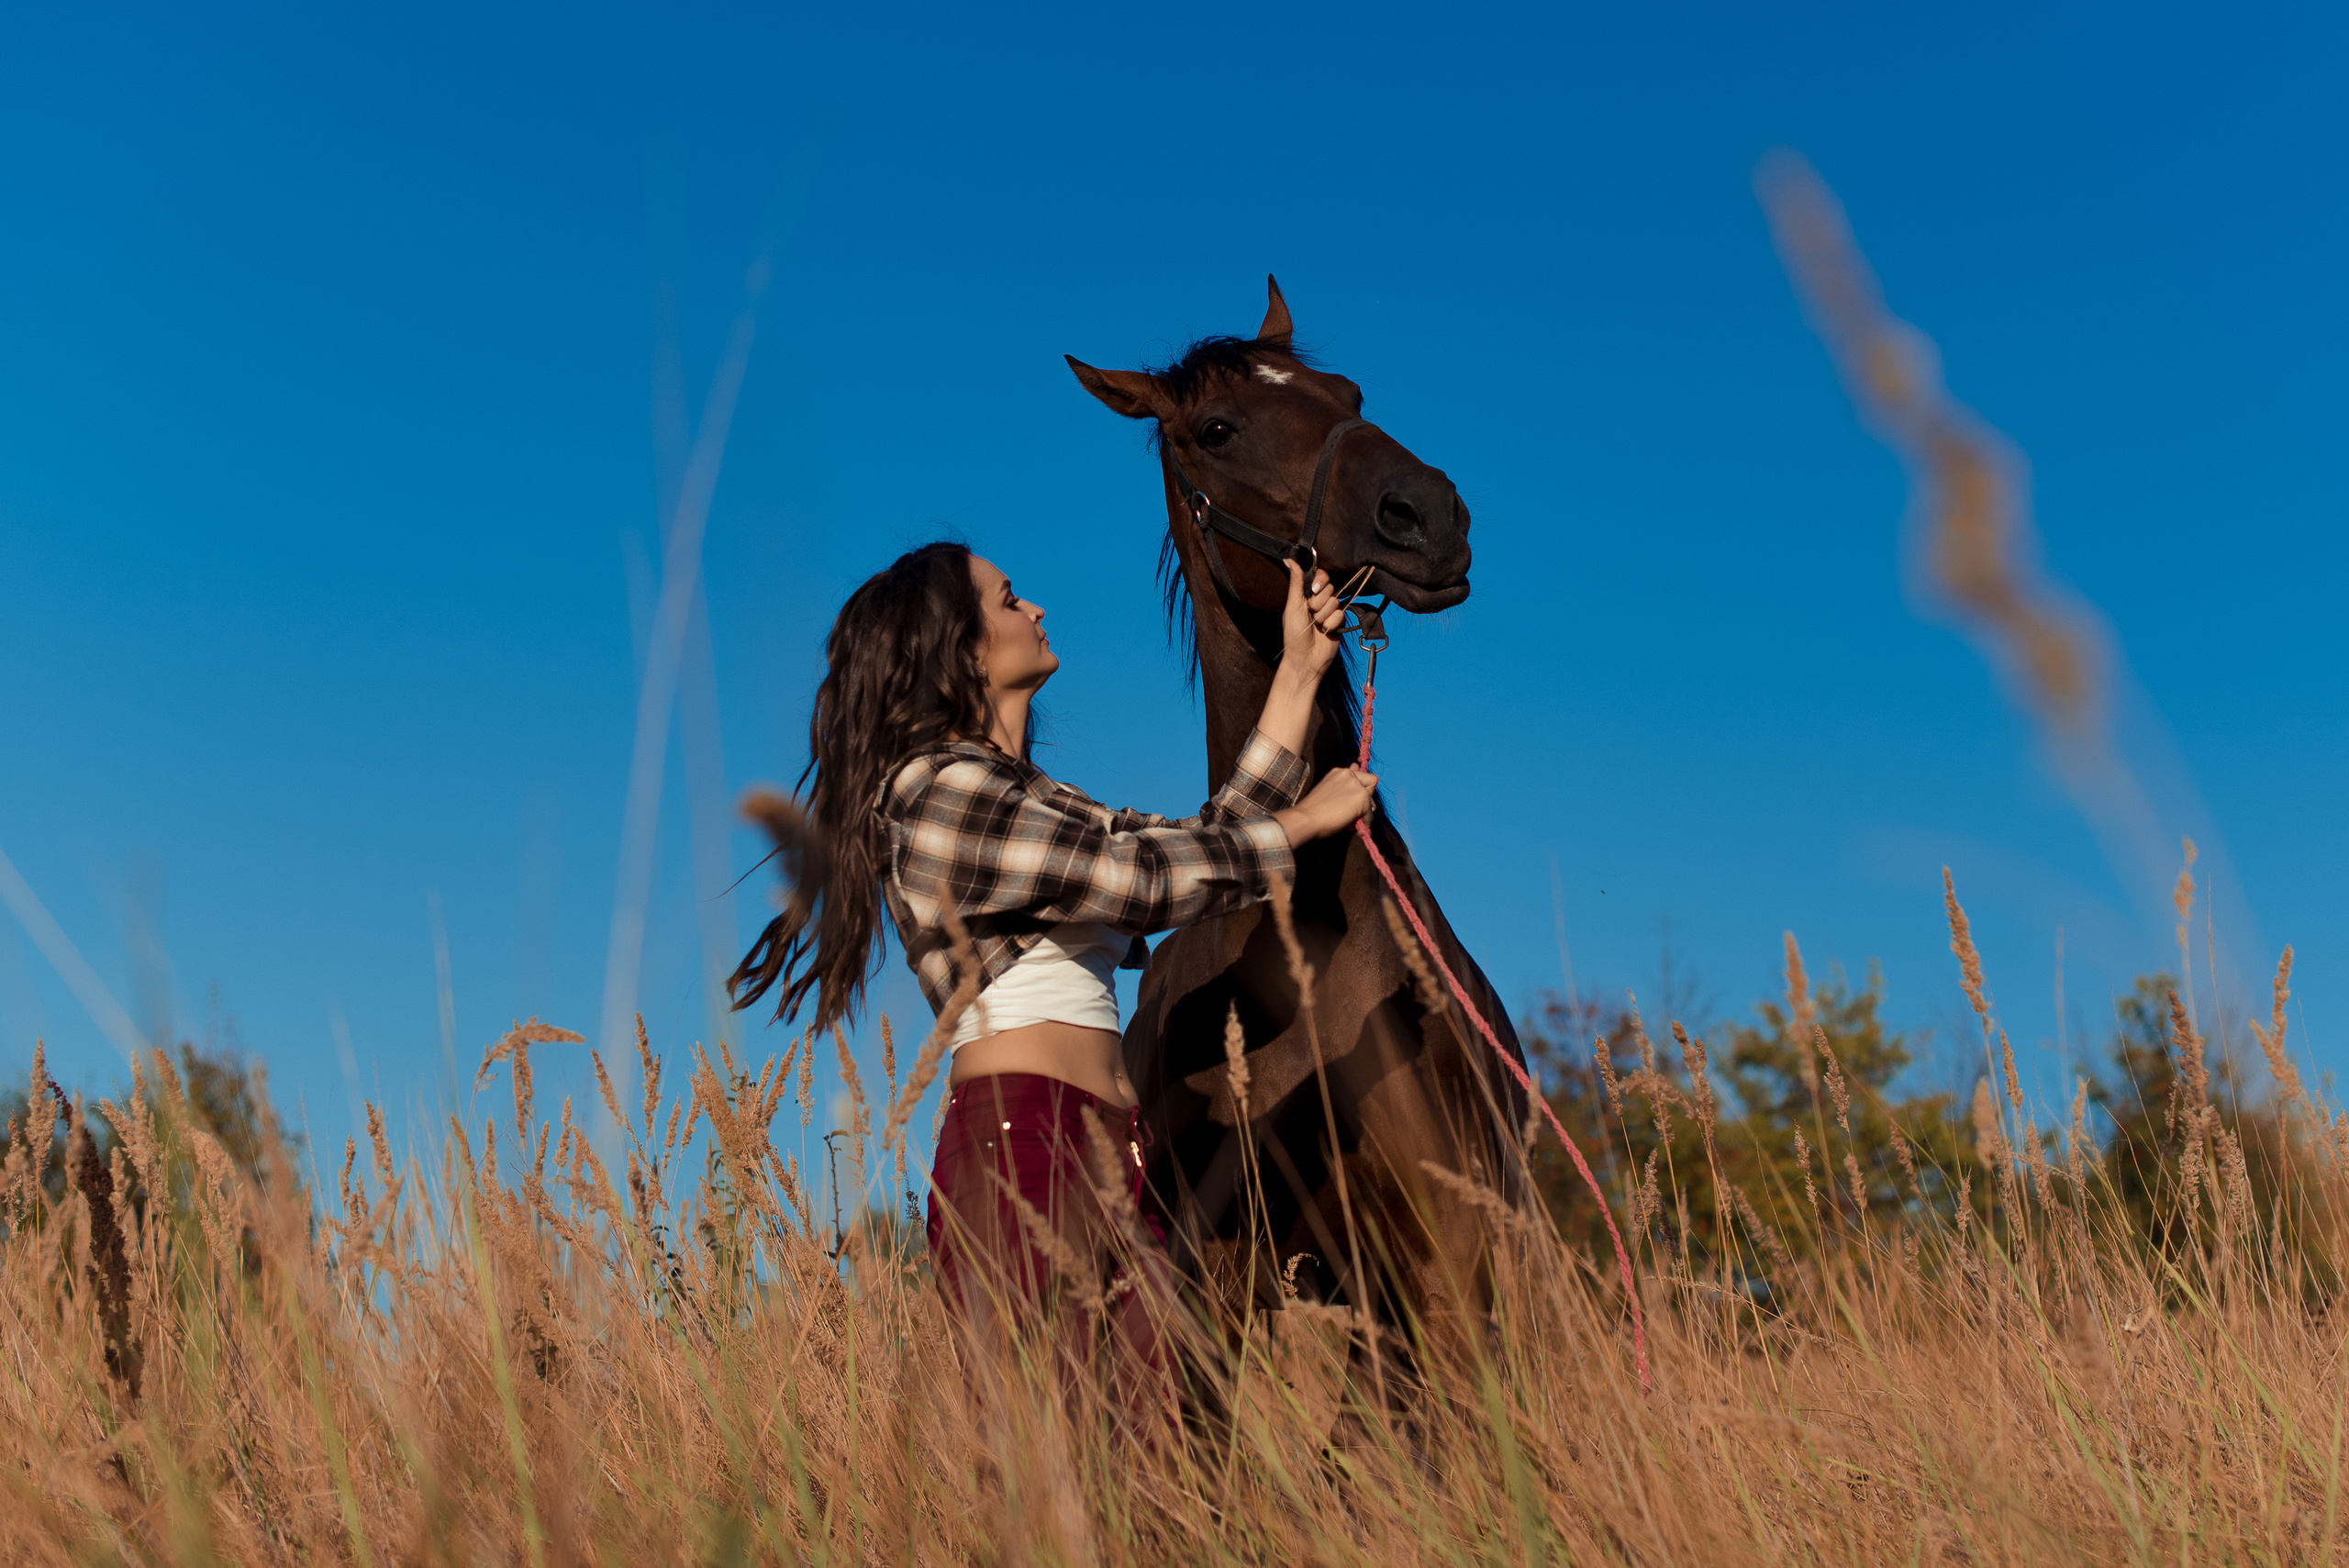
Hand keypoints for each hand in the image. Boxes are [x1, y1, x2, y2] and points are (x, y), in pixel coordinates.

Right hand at [1273, 765, 1378, 844]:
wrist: (1306, 818)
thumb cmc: (1313, 811)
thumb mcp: (1329, 793)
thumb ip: (1343, 790)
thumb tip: (1357, 794)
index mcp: (1339, 772)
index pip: (1360, 774)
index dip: (1360, 787)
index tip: (1354, 798)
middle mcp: (1349, 774)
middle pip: (1372, 781)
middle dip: (1367, 797)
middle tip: (1355, 811)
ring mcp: (1356, 785)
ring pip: (1372, 801)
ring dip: (1364, 813)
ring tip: (1349, 821)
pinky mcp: (1362, 797)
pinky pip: (1369, 814)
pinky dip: (1363, 823)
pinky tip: (1350, 826)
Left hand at [1279, 560, 1346, 686]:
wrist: (1305, 659)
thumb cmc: (1293, 634)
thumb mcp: (1292, 606)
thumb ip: (1295, 583)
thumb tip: (1288, 559)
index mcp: (1306, 595)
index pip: (1320, 575)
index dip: (1320, 581)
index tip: (1313, 590)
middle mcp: (1319, 601)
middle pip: (1330, 587)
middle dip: (1319, 602)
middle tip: (1310, 613)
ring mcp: (1331, 611)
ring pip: (1335, 601)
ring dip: (1324, 615)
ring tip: (1317, 626)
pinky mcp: (1340, 622)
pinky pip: (1341, 614)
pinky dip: (1332, 624)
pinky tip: (1326, 631)